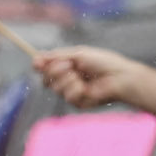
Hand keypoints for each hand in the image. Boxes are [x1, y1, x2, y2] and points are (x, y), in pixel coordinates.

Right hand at [35, 46, 155, 116]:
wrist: (120, 77)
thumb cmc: (103, 62)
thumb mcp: (79, 54)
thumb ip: (58, 56)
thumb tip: (36, 57)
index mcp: (68, 65)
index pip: (47, 67)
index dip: (40, 65)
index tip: (37, 62)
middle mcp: (68, 79)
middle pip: (46, 79)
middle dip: (53, 71)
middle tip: (67, 66)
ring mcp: (72, 91)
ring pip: (55, 88)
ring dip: (65, 79)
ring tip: (79, 74)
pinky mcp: (78, 102)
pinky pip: (67, 96)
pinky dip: (74, 89)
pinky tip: (85, 87)